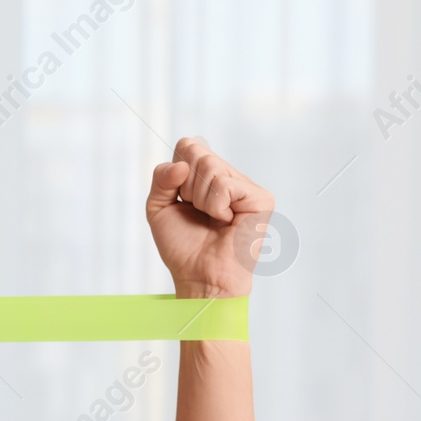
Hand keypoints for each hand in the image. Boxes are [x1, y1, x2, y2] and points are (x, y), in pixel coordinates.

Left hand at [145, 137, 273, 299]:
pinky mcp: (261, 198)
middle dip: (187, 187)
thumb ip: (162, 177)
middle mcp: (230, 176)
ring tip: (213, 219)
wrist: (199, 275)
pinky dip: (215, 207)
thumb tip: (184, 158)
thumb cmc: (183, 246)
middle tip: (198, 213)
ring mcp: (247, 186)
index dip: (176, 174)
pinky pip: (224, 185)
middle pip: (197, 152)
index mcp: (208, 176)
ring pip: (210, 166)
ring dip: (201, 200)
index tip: (182, 200)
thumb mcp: (158, 207)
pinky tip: (226, 222)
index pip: (188, 145)